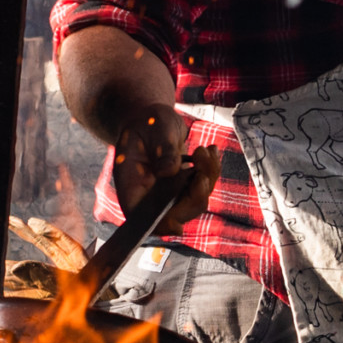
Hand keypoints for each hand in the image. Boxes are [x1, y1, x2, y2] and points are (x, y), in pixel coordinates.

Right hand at [110, 102, 221, 229]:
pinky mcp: (184, 185)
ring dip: (207, 177)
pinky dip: (211, 170)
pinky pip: (203, 187)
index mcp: (131, 183)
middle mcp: (149, 193)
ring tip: (204, 150)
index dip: (157, 225)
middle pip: (175, 213)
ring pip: (194, 200)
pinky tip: (210, 150)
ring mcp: (168, 191)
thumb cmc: (148, 121)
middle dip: (195, 195)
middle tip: (201, 168)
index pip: (139, 215)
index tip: (177, 225)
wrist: (154, 118)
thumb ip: (162, 150)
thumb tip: (168, 172)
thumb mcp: (155, 130)